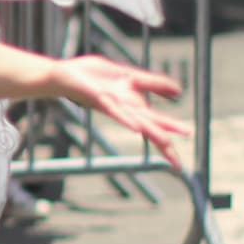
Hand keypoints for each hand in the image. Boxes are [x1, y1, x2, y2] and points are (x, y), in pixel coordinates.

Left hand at [56, 54, 187, 168]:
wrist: (63, 75)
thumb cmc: (94, 77)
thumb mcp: (130, 75)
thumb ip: (154, 83)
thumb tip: (180, 91)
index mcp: (133, 106)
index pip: (156, 127)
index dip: (167, 146)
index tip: (179, 168)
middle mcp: (125, 110)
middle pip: (149, 129)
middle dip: (164, 145)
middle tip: (179, 166)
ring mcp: (113, 104)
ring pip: (136, 121)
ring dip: (152, 132)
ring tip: (168, 143)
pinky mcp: (99, 97)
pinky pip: (115, 110)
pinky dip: (126, 119)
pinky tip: (137, 128)